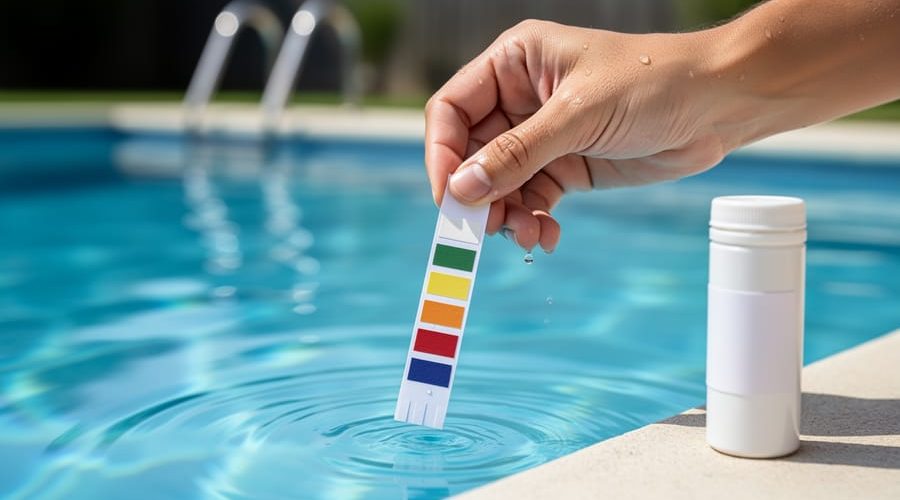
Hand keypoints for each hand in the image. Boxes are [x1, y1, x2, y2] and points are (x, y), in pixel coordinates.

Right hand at [424, 20, 729, 252]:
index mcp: (514, 63)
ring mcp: (542, 136)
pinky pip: (531, 200)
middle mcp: (520, 99)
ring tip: (528, 235)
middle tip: (486, 230)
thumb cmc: (653, 84)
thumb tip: (462, 190)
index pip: (452, 109)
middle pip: (472, 154)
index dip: (442, 153)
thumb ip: (517, 153)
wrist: (718, 104)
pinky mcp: (565, 167)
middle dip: (479, 195)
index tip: (448, 197)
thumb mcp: (579, 115)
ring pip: (499, 185)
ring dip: (507, 215)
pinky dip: (533, 221)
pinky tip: (548, 236)